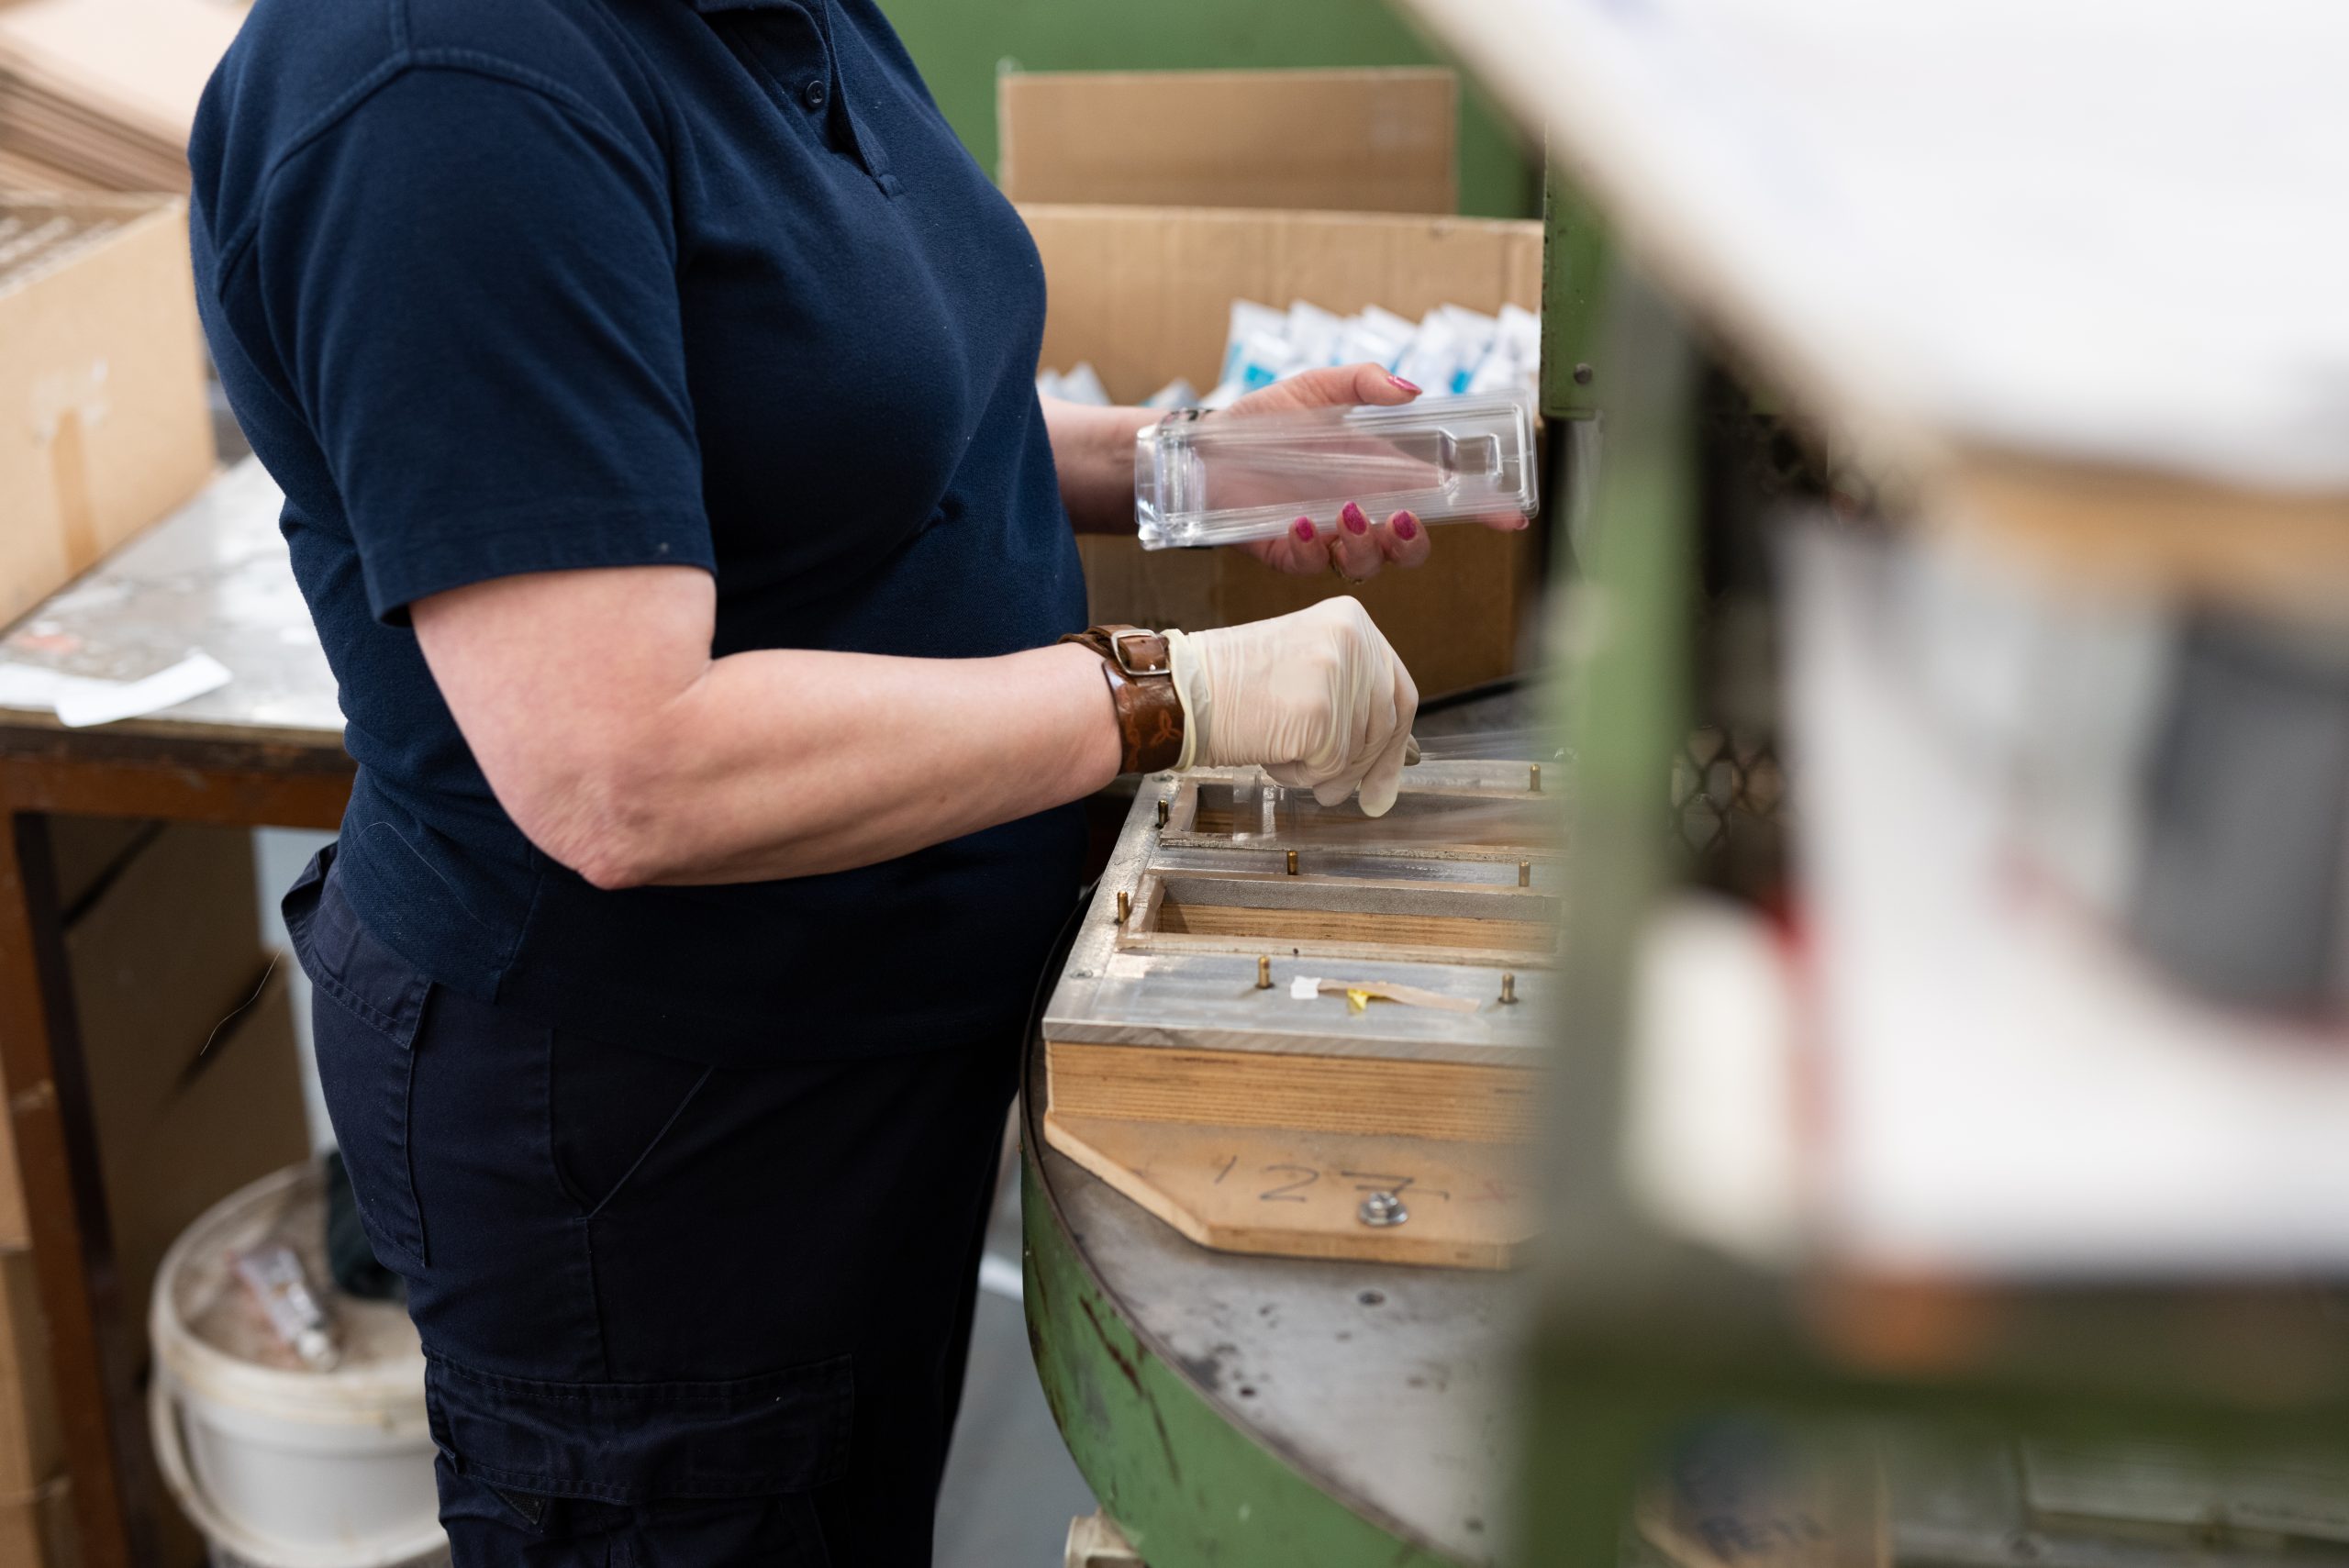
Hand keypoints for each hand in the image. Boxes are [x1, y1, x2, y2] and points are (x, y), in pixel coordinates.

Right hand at [1166, 597, 1417, 816]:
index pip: (1398, 691)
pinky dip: (1300, 774)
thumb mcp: (1306, 670)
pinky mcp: (1322, 714)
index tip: (1385, 780)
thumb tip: (1399, 760)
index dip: (1396, 744)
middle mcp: (1354, 639)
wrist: (1185, 691)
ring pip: (1359, 751)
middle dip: (1365, 769)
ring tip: (1278, 748)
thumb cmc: (1233, 686)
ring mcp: (1339, 675)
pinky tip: (1270, 753)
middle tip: (1339, 796)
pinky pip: (1331, 768)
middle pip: (1386, 725)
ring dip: (1322, 769)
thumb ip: (1352, 702)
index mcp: (1352, 620)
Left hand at [1217, 363, 1523, 582]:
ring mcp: (1326, 536)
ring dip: (1364, 544)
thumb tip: (1409, 390)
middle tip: (1400, 517)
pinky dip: (1310, 547)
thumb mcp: (1316, 389)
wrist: (1202, 448)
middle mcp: (1360, 511)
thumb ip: (1362, 383)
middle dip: (1414, 542)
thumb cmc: (1262, 420)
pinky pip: (1311, 565)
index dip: (1478, 510)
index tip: (1508, 513)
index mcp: (1379, 475)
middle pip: (1410, 548)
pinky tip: (1296, 522)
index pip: (1440, 498)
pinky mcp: (1288, 554)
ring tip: (1341, 514)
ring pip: (1367, 564)